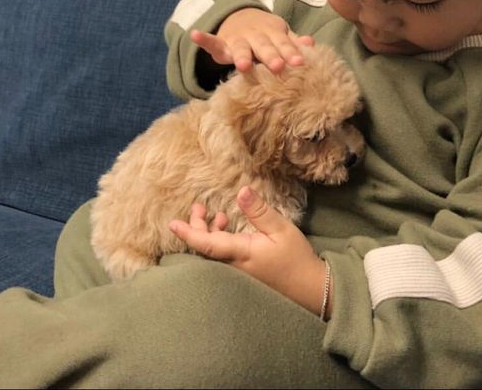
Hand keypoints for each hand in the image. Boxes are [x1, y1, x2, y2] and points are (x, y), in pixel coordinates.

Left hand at [170, 187, 330, 317]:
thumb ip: (259, 211)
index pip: (207, 244)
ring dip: (209, 232)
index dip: (189, 232)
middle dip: (197, 226)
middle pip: (205, 248)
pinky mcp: (243, 274)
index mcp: (240, 253)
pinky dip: (219, 240)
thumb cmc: (295, 258)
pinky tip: (227, 229)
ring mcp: (237, 272)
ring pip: (213, 252)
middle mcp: (233, 266)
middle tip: (198, 207)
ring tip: (215, 214)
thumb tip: (241, 191)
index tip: (172, 223)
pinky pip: (222, 257)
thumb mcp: (281, 229)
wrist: (310, 289)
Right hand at [190, 8, 313, 72]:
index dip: (291, 53)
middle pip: (263, 46)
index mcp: (272, 33)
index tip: (300, 63)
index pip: (283, 44)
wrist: (242, 18)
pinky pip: (211, 41)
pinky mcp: (220, 44)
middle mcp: (255, 36)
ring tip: (242, 65)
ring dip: (241, 55)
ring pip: (240, 48)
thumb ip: (294, 41)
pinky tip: (195, 35)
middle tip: (278, 66)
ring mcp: (237, 39)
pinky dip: (203, 38)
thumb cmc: (268, 34)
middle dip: (270, 56)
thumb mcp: (281, 35)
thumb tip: (311, 44)